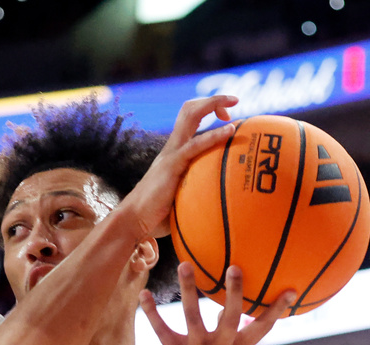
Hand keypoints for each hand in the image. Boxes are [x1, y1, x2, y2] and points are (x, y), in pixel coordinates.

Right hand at [121, 96, 237, 240]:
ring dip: (213, 104)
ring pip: (190, 115)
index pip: (189, 119)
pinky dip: (214, 135)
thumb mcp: (182, 199)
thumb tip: (224, 202)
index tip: (227, 115)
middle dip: (213, 99)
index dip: (208, 109)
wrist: (134, 221)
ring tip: (234, 102)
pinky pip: (195, 145)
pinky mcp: (171, 165)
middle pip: (189, 110)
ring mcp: (171, 154)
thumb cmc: (157, 216)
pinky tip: (229, 131)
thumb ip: (198, 193)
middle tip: (234, 100)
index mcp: (174, 152)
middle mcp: (172, 147)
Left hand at [139, 263, 294, 344]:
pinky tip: (145, 293)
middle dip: (234, 292)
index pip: (263, 327)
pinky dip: (151, 310)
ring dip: (188, 288)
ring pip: (192, 314)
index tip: (291, 290)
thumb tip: (229, 307)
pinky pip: (161, 328)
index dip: (277, 310)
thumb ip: (231, 333)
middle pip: (231, 316)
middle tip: (235, 267)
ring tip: (185, 265)